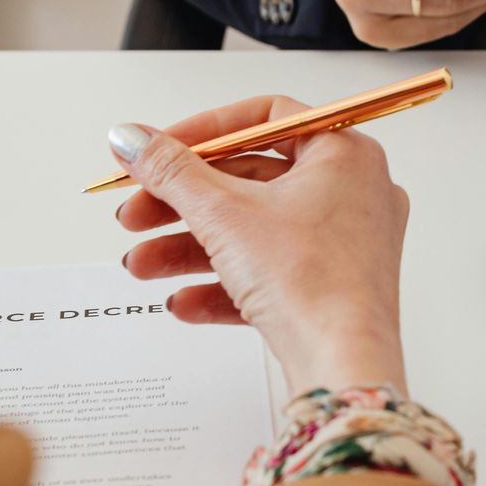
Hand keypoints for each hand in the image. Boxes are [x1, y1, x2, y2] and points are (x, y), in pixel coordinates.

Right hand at [109, 97, 410, 395]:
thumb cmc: (311, 280)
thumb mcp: (224, 214)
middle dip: (183, 201)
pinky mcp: (333, 288)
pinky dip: (225, 282)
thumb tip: (131, 137)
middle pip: (251, 179)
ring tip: (140, 264)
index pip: (265, 119)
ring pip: (254, 231)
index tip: (158, 150)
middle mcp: (353, 191)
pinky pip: (271, 273)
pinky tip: (182, 301)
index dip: (203, 132)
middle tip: (136, 212)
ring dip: (191, 246)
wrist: (344, 365)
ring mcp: (347, 243)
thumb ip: (170, 171)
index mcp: (344, 153)